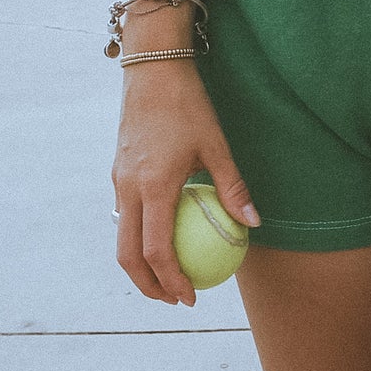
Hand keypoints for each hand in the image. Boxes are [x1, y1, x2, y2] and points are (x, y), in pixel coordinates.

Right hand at [111, 62, 259, 307]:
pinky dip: (139, 236)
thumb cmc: (189, 105)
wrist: (152, 70)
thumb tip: (254, 224)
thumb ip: (233, 188)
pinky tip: (163, 236)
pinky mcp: (117, 172)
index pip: (156, 251)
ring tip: (168, 277)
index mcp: (152, 186)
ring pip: (121, 236)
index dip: (171, 281)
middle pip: (127, 255)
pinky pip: (124, 215)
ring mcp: (118, 181)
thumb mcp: (217, 145)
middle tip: (174, 300)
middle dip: (148, 286)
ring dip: (140, 264)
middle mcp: (128, 188)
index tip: (190, 298)